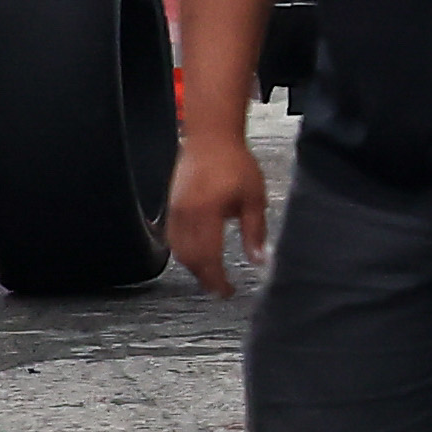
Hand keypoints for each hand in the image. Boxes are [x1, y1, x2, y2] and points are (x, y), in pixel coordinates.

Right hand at [168, 130, 265, 295]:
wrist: (210, 139)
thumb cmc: (235, 164)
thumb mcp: (255, 198)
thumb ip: (256, 232)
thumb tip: (260, 259)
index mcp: (206, 215)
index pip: (209, 258)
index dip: (216, 280)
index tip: (226, 292)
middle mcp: (185, 216)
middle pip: (190, 259)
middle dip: (204, 278)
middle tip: (220, 289)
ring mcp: (174, 211)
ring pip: (178, 250)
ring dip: (193, 267)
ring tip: (211, 275)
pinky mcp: (171, 206)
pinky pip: (172, 238)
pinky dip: (184, 252)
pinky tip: (197, 255)